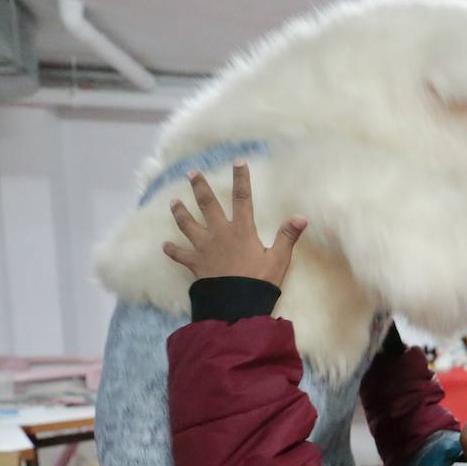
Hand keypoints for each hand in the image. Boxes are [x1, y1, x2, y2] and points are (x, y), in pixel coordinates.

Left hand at [162, 162, 306, 286]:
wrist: (236, 303)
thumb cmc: (259, 281)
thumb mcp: (279, 259)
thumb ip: (287, 237)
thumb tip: (301, 217)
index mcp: (242, 230)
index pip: (243, 198)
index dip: (241, 179)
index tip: (238, 162)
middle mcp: (220, 233)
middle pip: (207, 205)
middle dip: (200, 187)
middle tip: (192, 173)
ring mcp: (204, 247)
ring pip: (188, 225)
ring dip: (180, 212)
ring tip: (173, 202)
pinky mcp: (196, 263)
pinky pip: (181, 255)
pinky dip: (172, 250)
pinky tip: (165, 246)